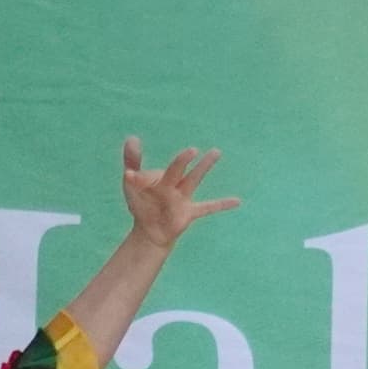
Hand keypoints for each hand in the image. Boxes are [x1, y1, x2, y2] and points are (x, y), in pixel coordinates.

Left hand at [120, 138, 241, 251]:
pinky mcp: (189, 214)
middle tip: (192, 150)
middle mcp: (172, 185)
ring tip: (216, 151)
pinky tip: (238, 201)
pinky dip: (222, 204)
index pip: (151, 174)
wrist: (151, 231)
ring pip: (194, 179)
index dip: (139, 178)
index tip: (129, 177)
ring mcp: (182, 199)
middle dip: (183, 161)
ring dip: (204, 167)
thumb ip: (132, 163)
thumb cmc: (141, 205)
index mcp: (159, 178)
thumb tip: (133, 137)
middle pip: (178, 170)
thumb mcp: (131, 185)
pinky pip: (209, 207)